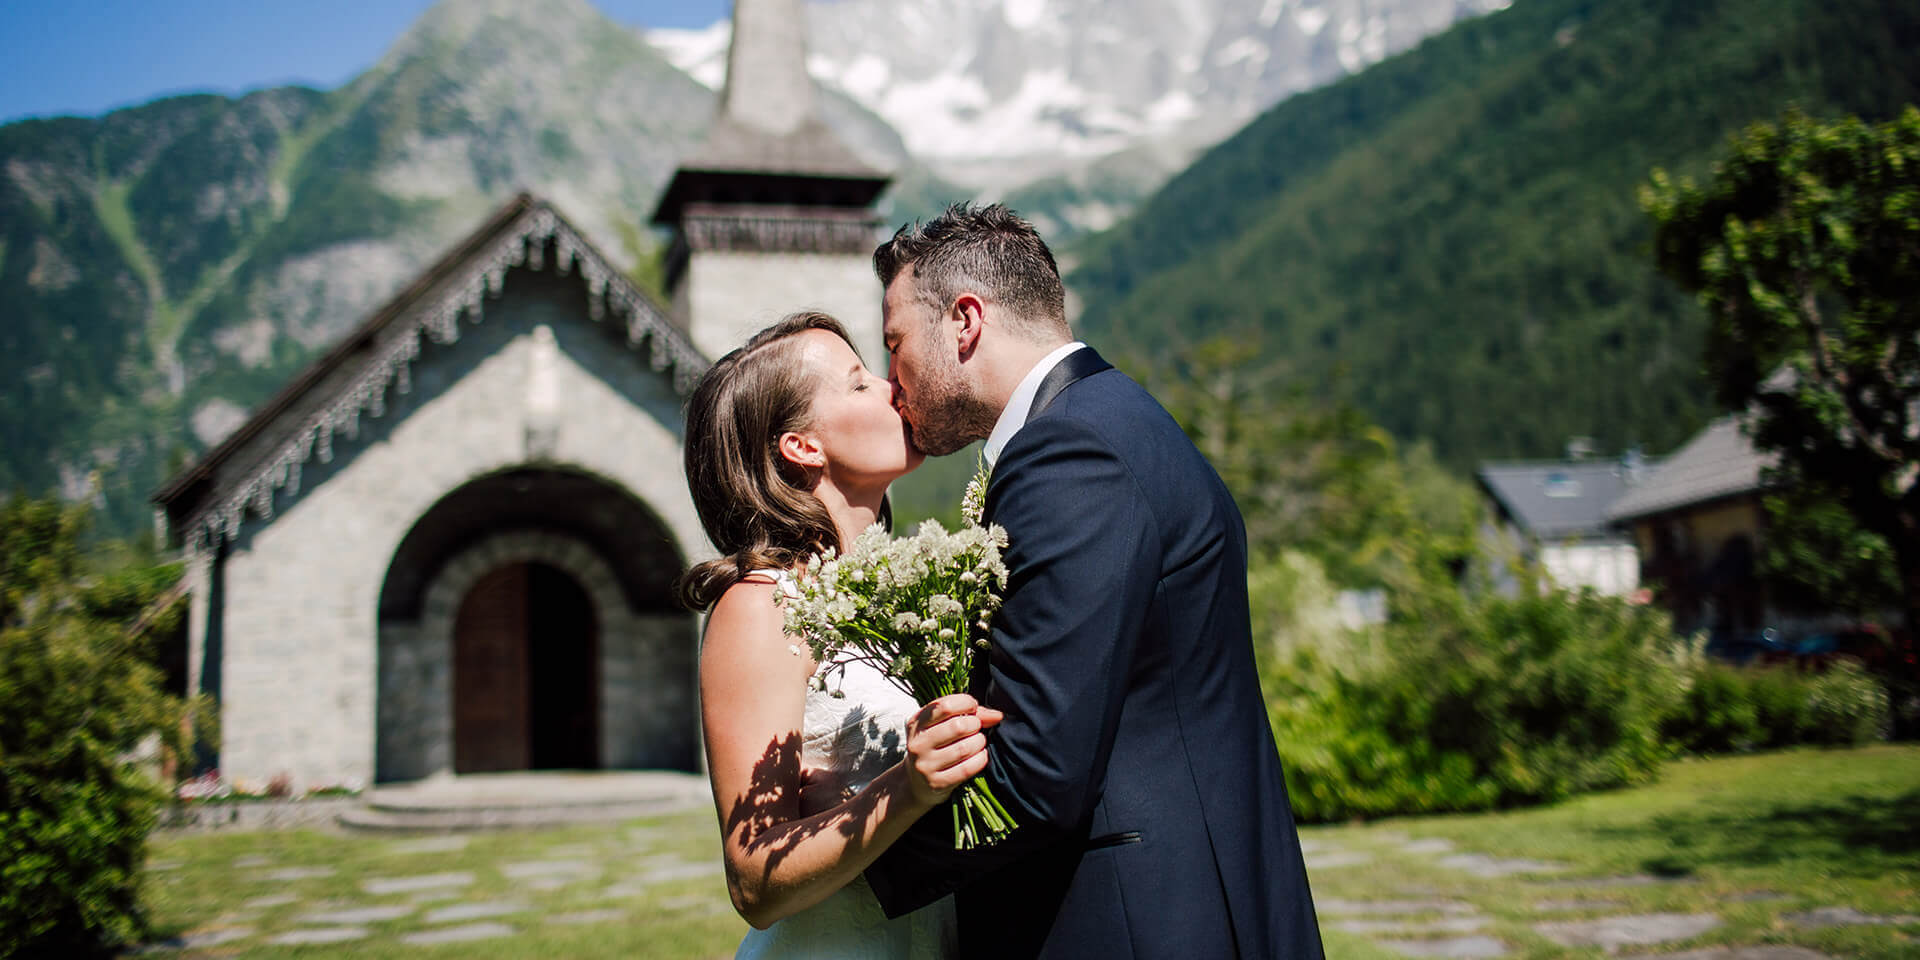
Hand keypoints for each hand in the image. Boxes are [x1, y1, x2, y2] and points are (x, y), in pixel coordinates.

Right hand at [902, 694, 1002, 808]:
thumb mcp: (942, 725)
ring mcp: (926, 765)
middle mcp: (918, 743)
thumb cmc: (936, 746)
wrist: (918, 783)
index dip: (966, 703)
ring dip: (979, 742)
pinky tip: (979, 756)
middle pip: (958, 726)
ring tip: (978, 742)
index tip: (972, 708)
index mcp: (917, 723)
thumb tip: (997, 715)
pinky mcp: (937, 783)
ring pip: (965, 748)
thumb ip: (969, 714)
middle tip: (976, 728)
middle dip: (975, 724)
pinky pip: (967, 768)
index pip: (945, 706)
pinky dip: (980, 759)